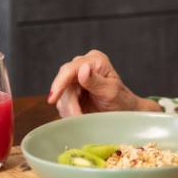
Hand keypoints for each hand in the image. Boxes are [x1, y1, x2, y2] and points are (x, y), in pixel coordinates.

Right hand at [46, 50, 160, 116]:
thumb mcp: (111, 91)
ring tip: (83, 117)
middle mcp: (83, 65)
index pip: (70, 69)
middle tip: (78, 116)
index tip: (53, 98)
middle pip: (64, 83)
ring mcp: (76, 78)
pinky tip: (79, 115)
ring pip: (61, 94)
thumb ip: (95, 81)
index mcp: (95, 60)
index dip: (59, 83)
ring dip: (69, 109)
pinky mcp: (72, 90)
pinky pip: (62, 101)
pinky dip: (68, 111)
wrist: (124, 112)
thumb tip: (83, 69)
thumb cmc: (122, 100)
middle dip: (69, 103)